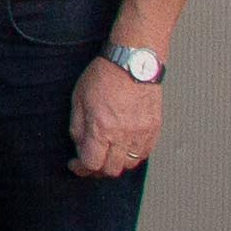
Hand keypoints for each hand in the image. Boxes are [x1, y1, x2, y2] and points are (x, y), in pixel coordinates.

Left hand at [70, 56, 164, 177]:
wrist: (133, 62)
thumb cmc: (104, 75)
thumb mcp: (78, 99)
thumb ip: (77, 127)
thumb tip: (79, 146)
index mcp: (102, 128)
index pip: (92, 163)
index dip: (81, 168)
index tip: (75, 164)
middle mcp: (123, 135)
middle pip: (111, 169)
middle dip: (97, 169)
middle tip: (90, 161)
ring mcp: (141, 133)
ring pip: (129, 164)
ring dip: (116, 163)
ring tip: (108, 153)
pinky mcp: (154, 129)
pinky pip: (144, 153)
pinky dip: (133, 155)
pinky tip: (124, 146)